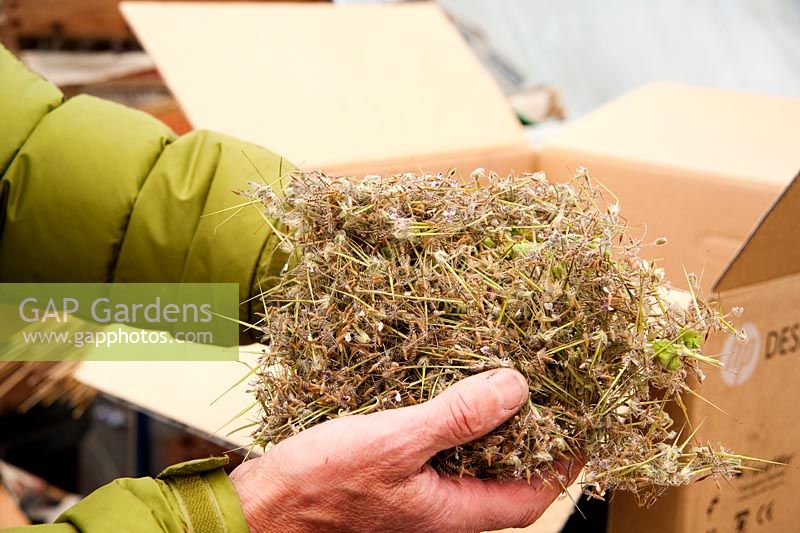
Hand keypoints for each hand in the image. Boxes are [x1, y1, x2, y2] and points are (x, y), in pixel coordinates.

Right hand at [230, 368, 582, 532]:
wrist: (264, 506)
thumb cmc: (321, 484)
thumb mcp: (395, 442)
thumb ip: (457, 417)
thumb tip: (515, 388)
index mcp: (453, 512)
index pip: (533, 495)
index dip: (564, 462)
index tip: (584, 423)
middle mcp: (443, 508)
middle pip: (507, 475)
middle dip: (533, 436)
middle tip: (549, 391)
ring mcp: (419, 493)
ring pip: (473, 460)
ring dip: (492, 424)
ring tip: (505, 380)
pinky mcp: (396, 475)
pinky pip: (441, 448)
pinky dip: (453, 420)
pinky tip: (446, 389)